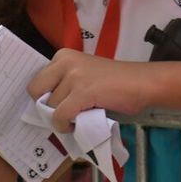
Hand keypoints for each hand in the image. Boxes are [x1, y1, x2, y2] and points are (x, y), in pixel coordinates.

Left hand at [27, 50, 156, 133]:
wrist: (143, 83)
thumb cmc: (116, 82)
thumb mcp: (84, 75)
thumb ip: (65, 84)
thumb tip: (45, 108)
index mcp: (63, 55)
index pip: (37, 81)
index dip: (46, 97)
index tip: (60, 105)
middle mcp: (65, 61)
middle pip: (37, 93)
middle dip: (48, 106)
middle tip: (66, 112)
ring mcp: (74, 76)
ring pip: (50, 108)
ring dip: (63, 118)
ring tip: (81, 116)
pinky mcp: (83, 92)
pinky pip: (61, 116)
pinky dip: (66, 126)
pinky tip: (79, 124)